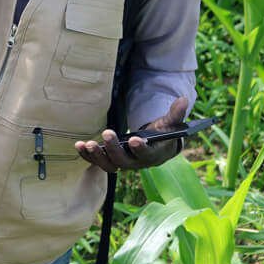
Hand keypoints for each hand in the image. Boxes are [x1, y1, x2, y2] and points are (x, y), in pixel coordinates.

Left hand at [75, 96, 190, 172]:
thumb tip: (184, 99)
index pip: (146, 155)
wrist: (155, 149)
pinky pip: (98, 161)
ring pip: (109, 165)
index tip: (135, 139)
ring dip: (97, 155)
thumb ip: (176, 114)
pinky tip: (79, 146)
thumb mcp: (170, 125)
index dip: (140, 149)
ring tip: (87, 144)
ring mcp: (122, 163)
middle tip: (107, 133)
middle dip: (114, 149)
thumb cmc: (162, 135)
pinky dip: (88, 155)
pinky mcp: (111, 160)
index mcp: (152, 155)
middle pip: (124, 161)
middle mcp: (136, 163)